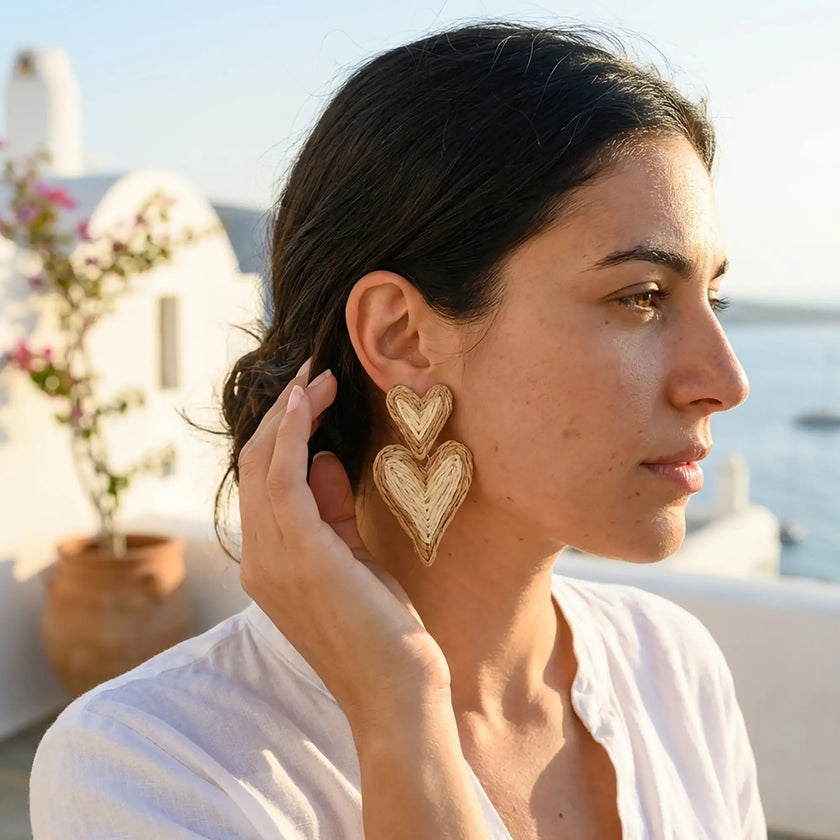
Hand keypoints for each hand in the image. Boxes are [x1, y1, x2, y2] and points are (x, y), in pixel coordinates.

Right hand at [237, 359, 451, 736]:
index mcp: (269, 563)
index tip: (311, 395)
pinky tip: (310, 401)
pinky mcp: (300, 555)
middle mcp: (259, 559)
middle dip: (282, 413)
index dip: (281, 433)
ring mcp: (272, 559)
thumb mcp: (353, 558)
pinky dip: (293, 433)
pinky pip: (283, 477)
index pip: (260, 483)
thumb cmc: (382, 630)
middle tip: (312, 374)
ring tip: (315, 378)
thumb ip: (332, 510)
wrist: (397, 694)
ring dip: (288, 413)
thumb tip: (326, 459)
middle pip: (253, 466)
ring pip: (262, 464)